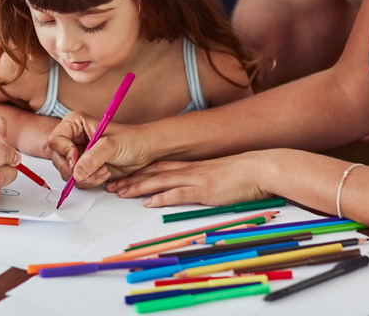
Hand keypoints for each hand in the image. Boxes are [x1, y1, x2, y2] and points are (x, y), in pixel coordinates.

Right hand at [47, 111, 156, 188]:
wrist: (144, 152)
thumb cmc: (131, 140)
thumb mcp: (112, 146)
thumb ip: (93, 158)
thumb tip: (76, 172)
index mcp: (75, 124)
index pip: (56, 140)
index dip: (66, 153)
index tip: (78, 160)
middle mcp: (72, 138)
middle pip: (58, 159)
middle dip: (77, 169)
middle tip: (96, 170)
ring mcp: (77, 154)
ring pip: (66, 172)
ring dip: (85, 177)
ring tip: (104, 171)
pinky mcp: (83, 168)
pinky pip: (76, 180)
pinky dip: (89, 182)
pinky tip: (104, 174)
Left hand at [105, 152, 269, 207]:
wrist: (259, 169)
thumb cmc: (241, 175)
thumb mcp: (216, 175)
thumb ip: (199, 181)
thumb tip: (188, 189)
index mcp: (190, 167)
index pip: (157, 168)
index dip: (137, 173)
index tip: (121, 177)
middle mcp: (188, 170)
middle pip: (152, 173)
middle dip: (130, 179)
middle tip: (110, 184)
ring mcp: (195, 179)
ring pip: (160, 182)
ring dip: (138, 188)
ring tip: (120, 192)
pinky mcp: (204, 190)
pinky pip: (179, 194)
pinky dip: (162, 198)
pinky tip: (149, 202)